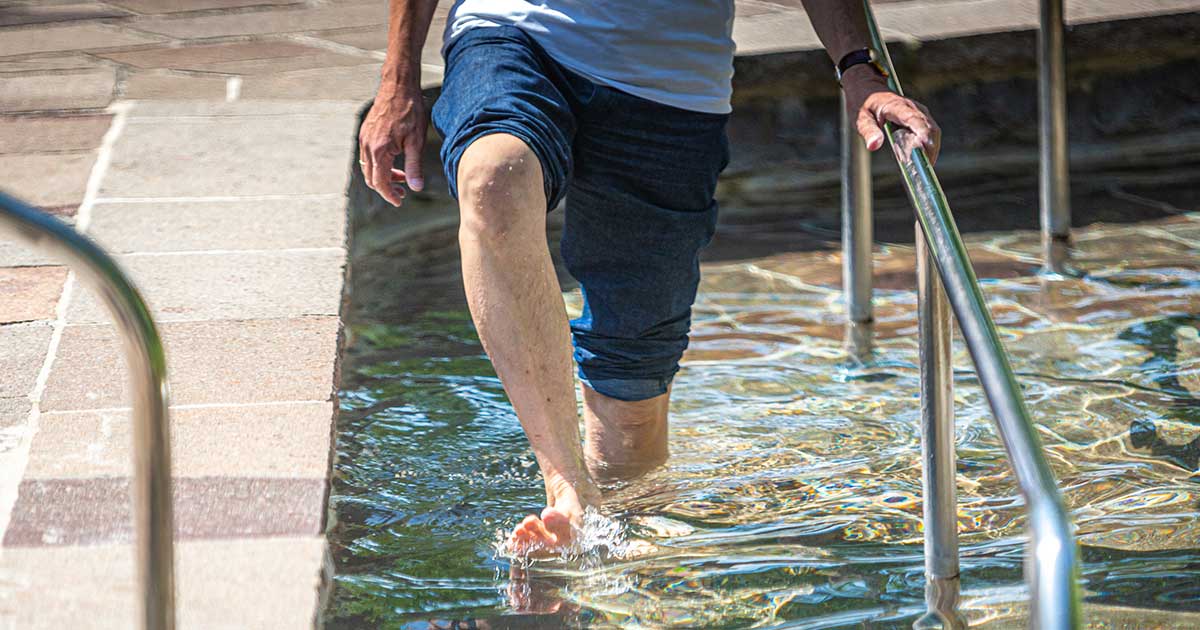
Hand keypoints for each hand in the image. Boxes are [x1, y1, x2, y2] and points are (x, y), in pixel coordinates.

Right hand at [359, 85, 427, 206]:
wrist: (398, 87)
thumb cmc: (410, 111)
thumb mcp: (416, 141)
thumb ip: (414, 166)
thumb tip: (416, 188)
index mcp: (380, 150)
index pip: (380, 182)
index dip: (390, 195)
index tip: (400, 202)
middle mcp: (368, 146)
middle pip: (371, 178)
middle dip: (386, 188)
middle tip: (403, 193)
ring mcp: (364, 139)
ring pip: (368, 168)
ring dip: (383, 176)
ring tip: (402, 177)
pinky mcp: (365, 133)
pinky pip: (368, 156)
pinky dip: (379, 165)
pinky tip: (394, 162)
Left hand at [842, 65, 940, 163]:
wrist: (868, 89)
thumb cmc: (863, 104)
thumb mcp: (861, 119)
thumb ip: (868, 132)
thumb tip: (873, 146)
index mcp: (898, 107)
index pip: (916, 121)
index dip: (923, 136)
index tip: (926, 152)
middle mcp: (913, 108)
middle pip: (930, 129)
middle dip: (930, 150)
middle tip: (923, 171)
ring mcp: (919, 112)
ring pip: (933, 132)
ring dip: (930, 150)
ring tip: (922, 169)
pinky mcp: (920, 118)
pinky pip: (929, 133)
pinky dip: (927, 147)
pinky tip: (920, 160)